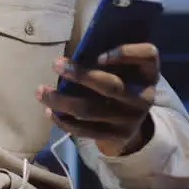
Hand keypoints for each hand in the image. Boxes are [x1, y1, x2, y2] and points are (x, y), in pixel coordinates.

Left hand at [36, 43, 159, 156]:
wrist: (132, 128)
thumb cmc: (122, 85)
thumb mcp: (125, 71)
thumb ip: (108, 59)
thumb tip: (75, 51)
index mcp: (148, 73)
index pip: (148, 55)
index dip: (126, 53)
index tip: (99, 54)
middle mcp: (143, 97)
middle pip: (111, 86)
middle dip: (80, 75)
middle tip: (56, 64)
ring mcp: (129, 120)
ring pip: (89, 110)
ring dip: (61, 100)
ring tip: (40, 91)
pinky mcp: (114, 137)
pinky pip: (84, 130)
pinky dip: (63, 121)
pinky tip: (49, 111)